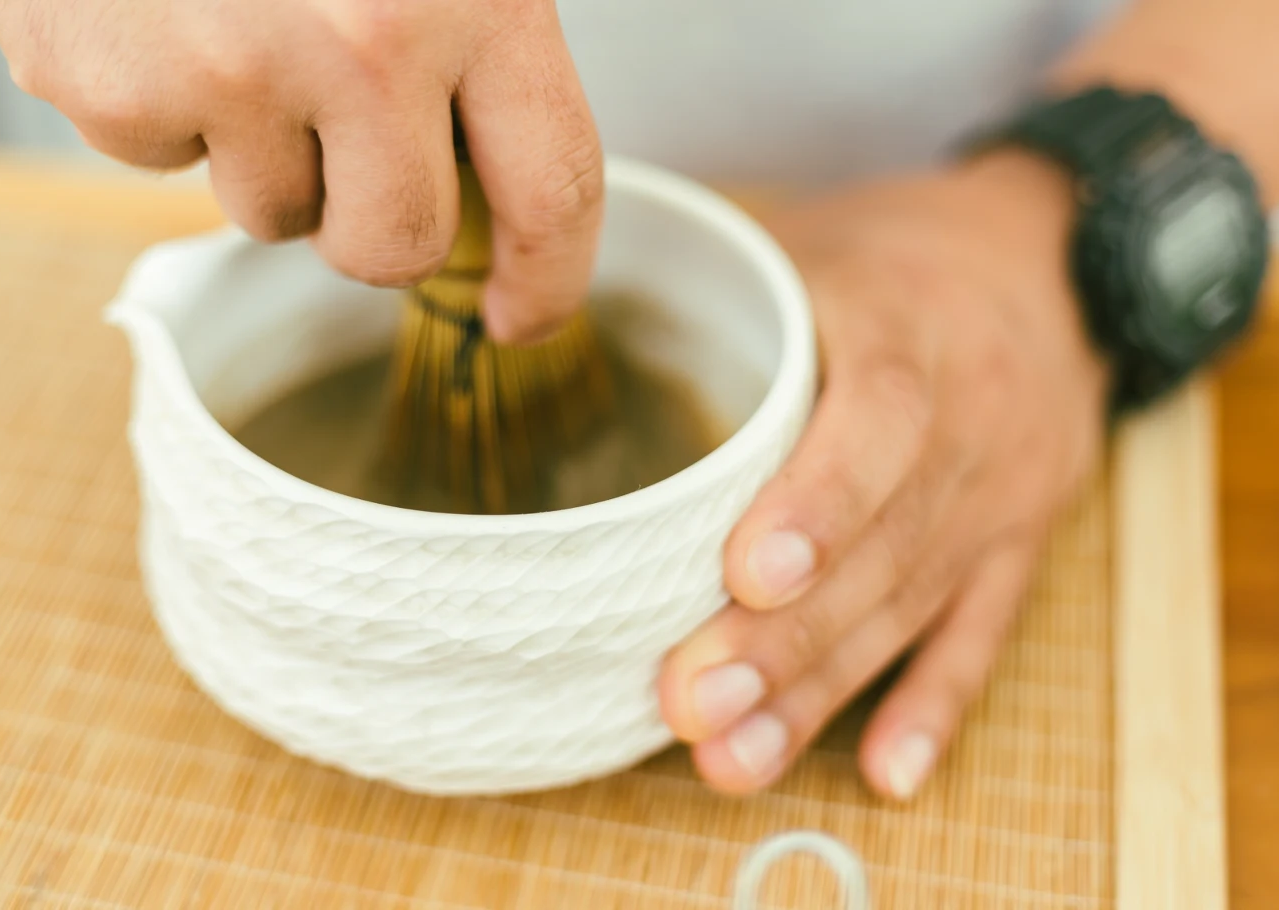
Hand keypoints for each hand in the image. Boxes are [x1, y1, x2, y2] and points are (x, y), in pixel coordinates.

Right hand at [0, 0, 602, 340]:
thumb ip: (479, 33)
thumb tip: (501, 175)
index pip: (553, 185)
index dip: (549, 276)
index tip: (526, 316)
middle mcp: (363, 42)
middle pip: (398, 248)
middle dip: (376, 228)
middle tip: (344, 147)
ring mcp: (230, 71)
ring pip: (275, 216)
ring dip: (265, 154)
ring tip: (236, 28)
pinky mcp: (114, 91)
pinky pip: (167, 162)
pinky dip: (168, 109)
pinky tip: (160, 15)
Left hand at [659, 151, 1109, 798]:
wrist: (1053, 263)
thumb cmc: (901, 256)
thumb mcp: (823, 243)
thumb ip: (731, 295)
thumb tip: (567, 319)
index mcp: (913, 331)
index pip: (879, 422)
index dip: (818, 503)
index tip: (744, 577)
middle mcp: (972, 422)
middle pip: (883, 545)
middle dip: (786, 637)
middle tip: (691, 704)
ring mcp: (1004, 495)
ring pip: (914, 605)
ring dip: (826, 691)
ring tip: (734, 758)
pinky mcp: (1021, 544)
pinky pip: (983, 635)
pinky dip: (933, 707)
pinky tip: (881, 774)